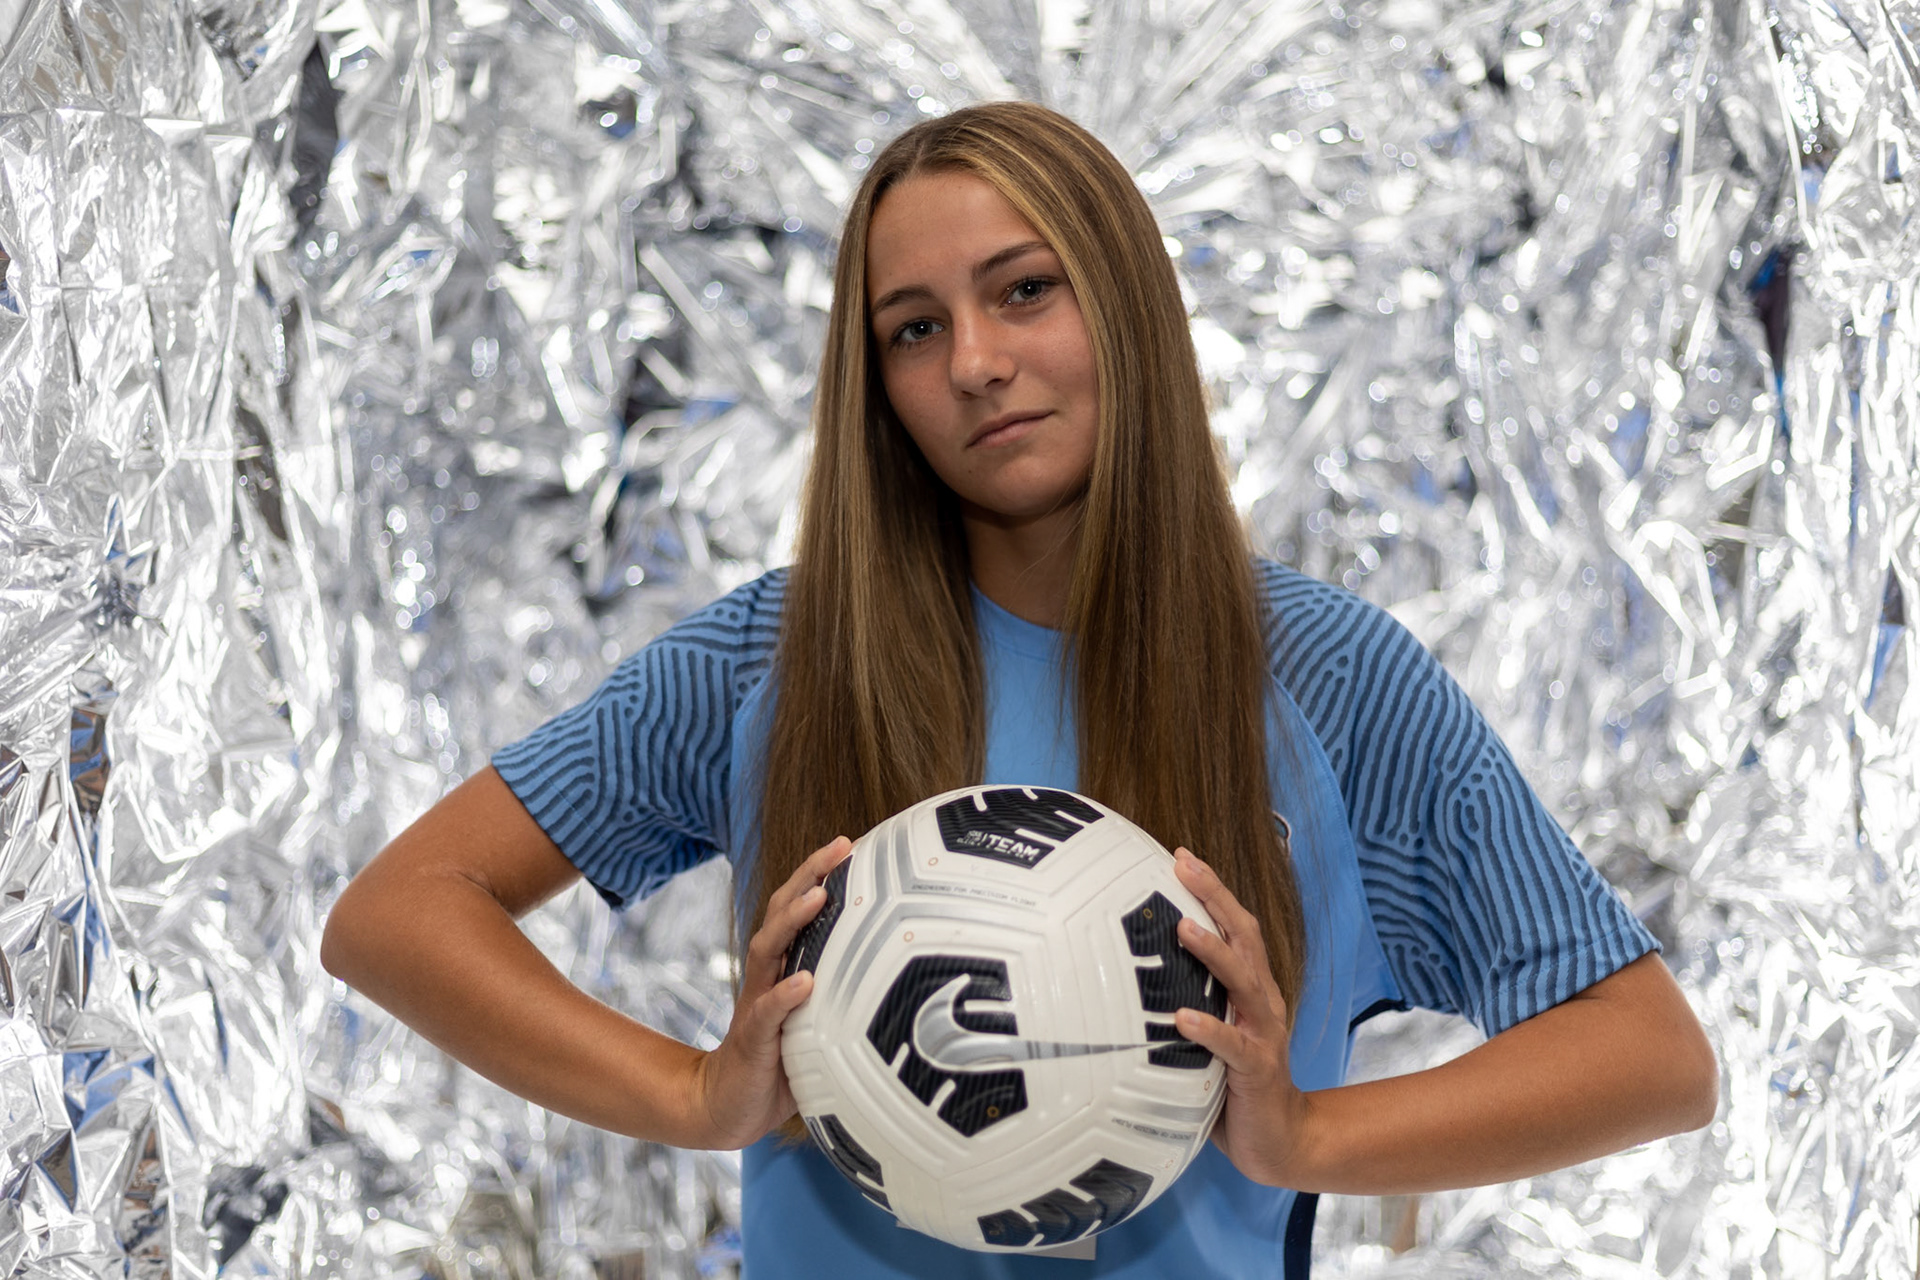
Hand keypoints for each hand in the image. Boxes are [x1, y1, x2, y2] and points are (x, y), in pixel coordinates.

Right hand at [686, 836, 851, 1149]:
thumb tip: (909, 974)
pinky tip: (804, 981)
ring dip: (793, 922)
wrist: (731, 1104)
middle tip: (839, 847)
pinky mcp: (753, 1039)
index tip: (849, 842)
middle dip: (808, 876)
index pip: (798, 907)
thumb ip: (847, 992)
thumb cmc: (784, 1058)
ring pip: (769, 950)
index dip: (819, 873)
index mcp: (784, 965)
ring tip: (818, 898)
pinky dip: (784, 995)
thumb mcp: (821, 1018)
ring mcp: (757, 1003)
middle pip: (781, 912)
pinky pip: (766, 1013)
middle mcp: (768, 975)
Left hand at [1171, 847, 1314, 1186]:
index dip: (1213, 890)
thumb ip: (1181, 1004)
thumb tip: (1116, 980)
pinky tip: (1183, 1018)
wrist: (1281, 1140)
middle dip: (1216, 897)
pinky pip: (1233, 1045)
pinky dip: (1209, 1028)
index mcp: (1250, 989)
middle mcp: (1261, 1002)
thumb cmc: (1233, 1084)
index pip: (1236, 928)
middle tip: (1184, 864)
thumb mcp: (1208, 1036)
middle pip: (1244, 937)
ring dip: (1213, 952)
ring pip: (1243, 981)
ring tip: (1183, 927)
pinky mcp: (1258, 1069)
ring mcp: (1263, 1034)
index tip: (1181, 856)